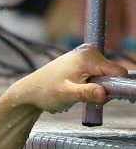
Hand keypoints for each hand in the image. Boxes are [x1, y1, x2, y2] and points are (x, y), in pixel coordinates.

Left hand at [7, 45, 129, 113]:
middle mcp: (89, 52)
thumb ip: (87, 93)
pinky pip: (97, 77)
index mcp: (88, 56)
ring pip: (105, 77)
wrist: (29, 91)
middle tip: (82, 96)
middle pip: (112, 75)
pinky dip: (90, 86)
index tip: (98, 96)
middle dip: (102, 89)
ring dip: (95, 89)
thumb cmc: (44, 92)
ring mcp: (86, 56)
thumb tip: (104, 93)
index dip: (112, 87)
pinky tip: (75, 89)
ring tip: (76, 92)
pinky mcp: (83, 63)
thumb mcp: (66, 95)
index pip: (119, 73)